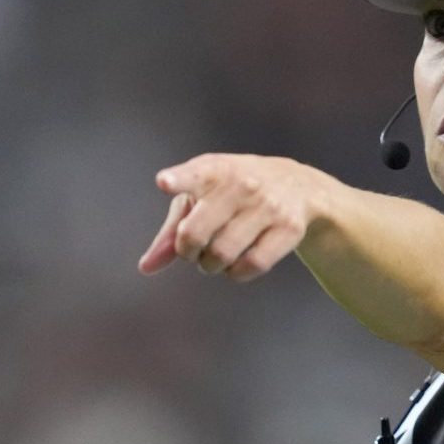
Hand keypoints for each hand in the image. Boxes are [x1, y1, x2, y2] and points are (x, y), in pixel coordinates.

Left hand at [137, 153, 334, 280]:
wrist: (297, 185)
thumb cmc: (232, 193)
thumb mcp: (202, 199)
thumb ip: (171, 231)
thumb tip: (146, 268)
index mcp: (216, 170)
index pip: (195, 174)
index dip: (179, 180)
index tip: (165, 183)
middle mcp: (243, 184)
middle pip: (197, 232)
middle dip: (186, 250)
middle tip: (191, 250)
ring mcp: (268, 206)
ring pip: (223, 254)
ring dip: (210, 265)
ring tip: (213, 258)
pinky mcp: (289, 228)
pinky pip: (252, 265)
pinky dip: (236, 274)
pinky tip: (235, 266)